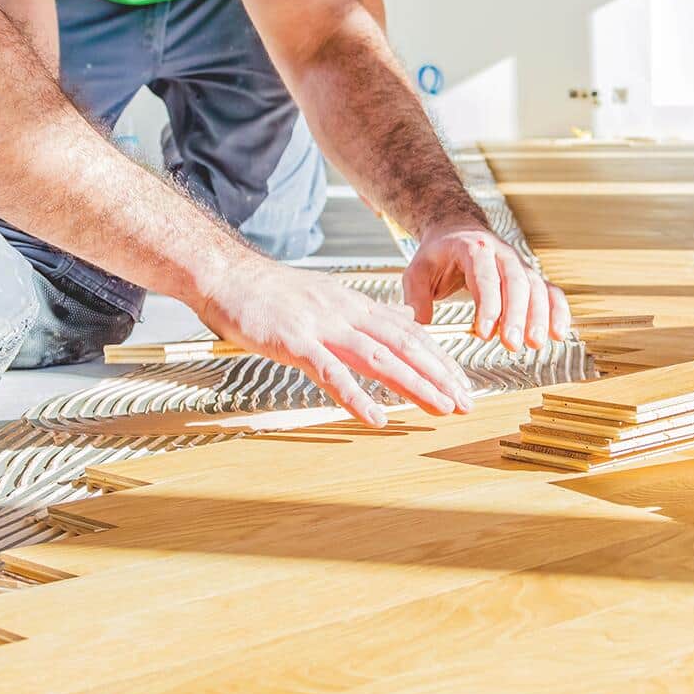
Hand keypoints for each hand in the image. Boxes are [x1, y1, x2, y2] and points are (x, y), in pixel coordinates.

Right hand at [196, 259, 473, 425]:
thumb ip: (369, 312)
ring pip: (379, 358)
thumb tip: (405, 318)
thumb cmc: (273, 292)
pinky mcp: (294, 343)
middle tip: (466, 403)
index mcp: (356, 306)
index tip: (463, 382)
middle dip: (440, 375)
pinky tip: (375, 418)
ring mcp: (321, 327)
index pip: (411, 333)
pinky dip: (355, 397)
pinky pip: (330, 373)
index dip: (440, 359)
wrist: (227, 275)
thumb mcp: (331, 295)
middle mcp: (347, 314)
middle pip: (405, 345)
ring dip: (414, 386)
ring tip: (440, 408)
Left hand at [404, 219, 570, 351]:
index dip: (487, 305)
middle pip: (516, 283)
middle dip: (516, 315)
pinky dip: (558, 312)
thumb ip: (416, 298)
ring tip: (535, 344)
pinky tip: (559, 334)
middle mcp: (502, 253)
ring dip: (539, 317)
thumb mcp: (417, 271)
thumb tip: (419, 325)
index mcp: (473, 248)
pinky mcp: (531, 277)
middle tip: (511, 344)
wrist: (458, 230)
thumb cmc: (438, 255)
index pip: (484, 276)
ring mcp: (520, 265)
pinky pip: (550, 292)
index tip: (483, 332)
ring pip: (536, 288)